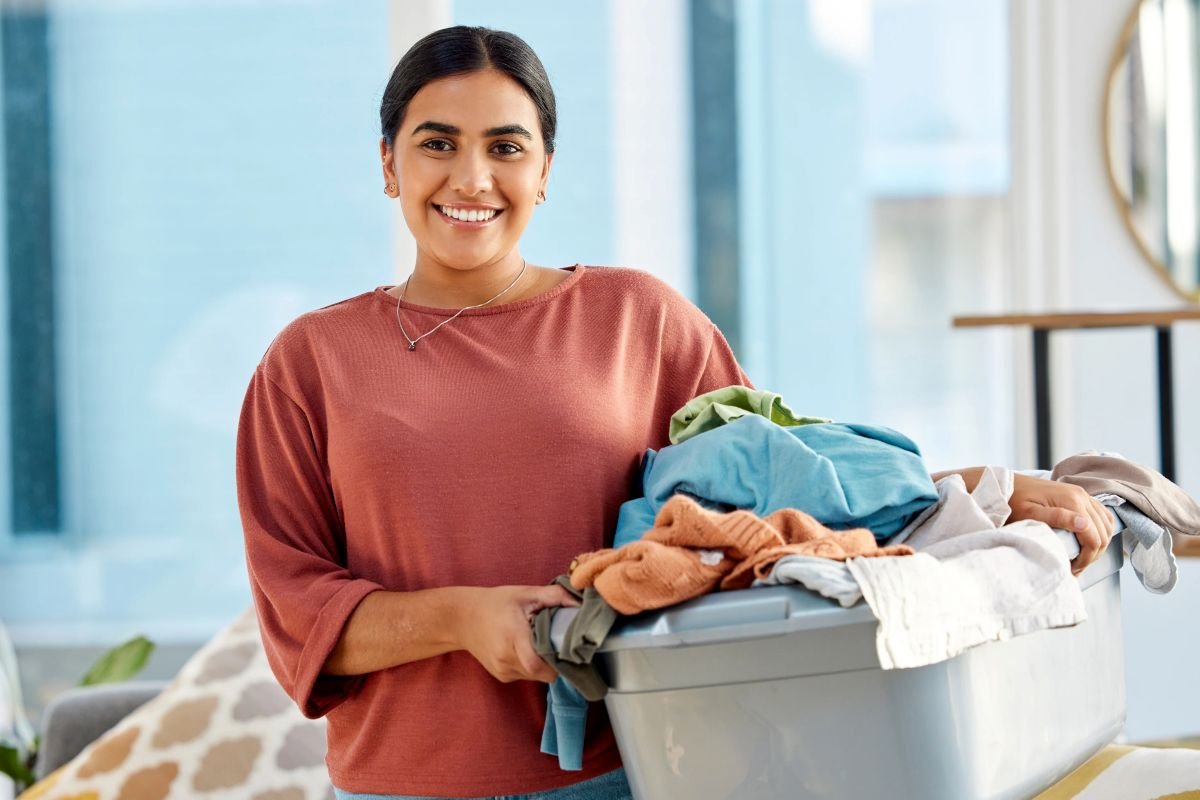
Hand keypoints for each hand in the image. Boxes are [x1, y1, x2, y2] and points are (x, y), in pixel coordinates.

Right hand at [455, 584, 578, 683]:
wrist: (462, 618)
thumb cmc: (496, 603)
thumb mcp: (525, 593)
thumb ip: (555, 596)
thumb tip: (580, 603)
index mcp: (513, 636)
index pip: (539, 664)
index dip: (557, 661)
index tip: (566, 648)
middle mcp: (506, 658)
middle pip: (542, 672)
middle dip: (554, 661)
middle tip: (557, 643)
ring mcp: (503, 671)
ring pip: (536, 676)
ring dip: (543, 664)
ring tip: (540, 644)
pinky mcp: (501, 677)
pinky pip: (525, 676)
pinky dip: (531, 666)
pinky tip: (526, 649)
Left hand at [1007, 473, 1114, 574]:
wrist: (1005, 485)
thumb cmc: (1013, 501)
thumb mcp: (1030, 513)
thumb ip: (1057, 518)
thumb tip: (1084, 525)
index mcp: (1072, 501)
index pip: (1094, 538)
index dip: (1086, 559)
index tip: (1072, 569)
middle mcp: (1081, 496)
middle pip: (1103, 533)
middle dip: (1093, 555)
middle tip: (1076, 567)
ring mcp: (1082, 494)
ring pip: (1106, 525)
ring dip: (1098, 544)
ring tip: (1081, 557)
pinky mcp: (1078, 495)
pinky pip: (1101, 515)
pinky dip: (1100, 530)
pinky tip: (1088, 540)